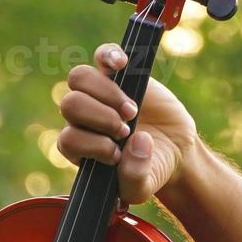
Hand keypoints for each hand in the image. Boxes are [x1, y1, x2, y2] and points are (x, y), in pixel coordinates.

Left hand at [57, 42, 200, 203]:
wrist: (173, 151)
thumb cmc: (150, 169)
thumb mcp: (143, 186)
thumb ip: (135, 176)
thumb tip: (136, 140)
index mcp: (79, 147)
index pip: (68, 139)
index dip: (93, 145)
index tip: (117, 154)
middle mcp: (82, 118)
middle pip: (70, 104)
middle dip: (101, 117)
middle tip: (126, 130)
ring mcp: (98, 93)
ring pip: (79, 78)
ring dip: (107, 93)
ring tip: (133, 109)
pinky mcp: (118, 75)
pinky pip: (102, 55)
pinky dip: (109, 55)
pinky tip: (122, 65)